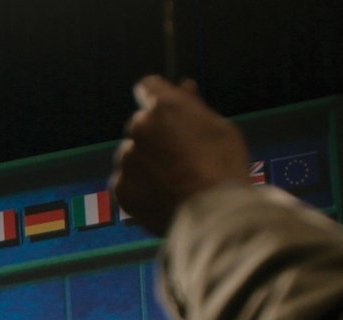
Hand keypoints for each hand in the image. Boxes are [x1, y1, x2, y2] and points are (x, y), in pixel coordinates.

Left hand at [112, 76, 250, 235]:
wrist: (211, 211)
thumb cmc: (223, 165)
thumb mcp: (217, 127)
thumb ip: (193, 106)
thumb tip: (183, 86)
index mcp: (164, 107)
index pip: (148, 86)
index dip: (158, 97)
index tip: (168, 111)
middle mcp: (139, 129)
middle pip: (140, 124)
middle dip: (155, 133)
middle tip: (179, 154)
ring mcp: (126, 159)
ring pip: (132, 154)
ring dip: (145, 161)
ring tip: (173, 180)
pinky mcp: (120, 187)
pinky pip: (126, 180)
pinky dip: (139, 185)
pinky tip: (161, 195)